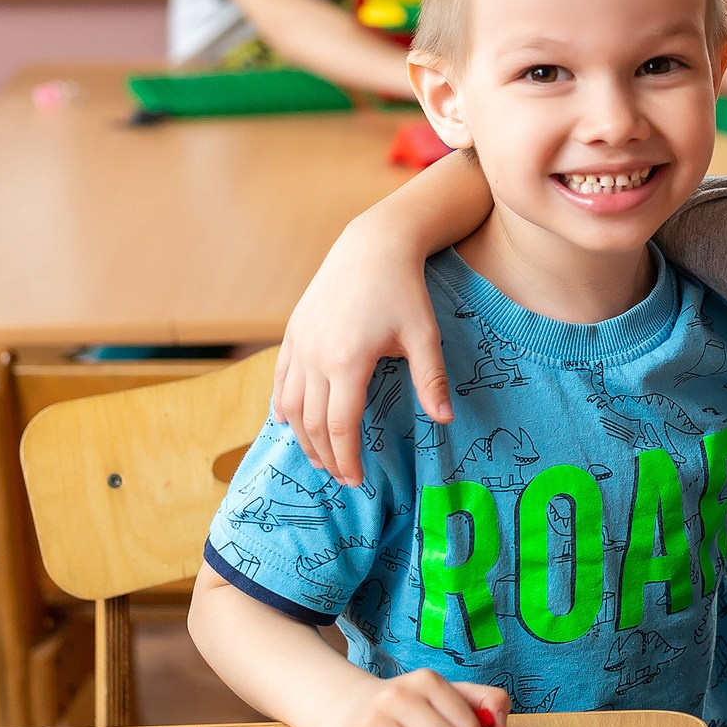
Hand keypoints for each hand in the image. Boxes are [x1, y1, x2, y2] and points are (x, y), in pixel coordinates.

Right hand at [274, 216, 451, 485]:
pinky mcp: (293, 331)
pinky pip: (281, 378)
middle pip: (312, 422)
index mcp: (348, 362)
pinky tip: (288, 422)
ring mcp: (300, 343)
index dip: (347, 458)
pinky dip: (282, 406)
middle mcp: (316, 356)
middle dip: (326, 455)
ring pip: (289, 405)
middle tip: (341, 477)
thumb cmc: (404, 291)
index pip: (341, 426)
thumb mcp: (424, 336)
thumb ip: (431, 380)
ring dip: (301, 437)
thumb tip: (445, 420)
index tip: (356, 480)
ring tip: (318, 458)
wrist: (373, 246)